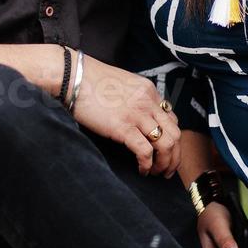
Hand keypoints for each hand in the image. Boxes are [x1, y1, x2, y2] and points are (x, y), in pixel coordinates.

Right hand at [71, 57, 181, 177]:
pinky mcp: (122, 127)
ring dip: (164, 163)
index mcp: (149, 91)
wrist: (72, 75)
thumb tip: (136, 116)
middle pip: (175, 134)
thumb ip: (134, 98)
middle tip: (167, 169)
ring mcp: (136, 114)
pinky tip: (142, 169)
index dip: (172, 138)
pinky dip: (147, 165)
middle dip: (175, 156)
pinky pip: (144, 151)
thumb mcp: (122, 85)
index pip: (172, 118)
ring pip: (166, 144)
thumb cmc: (90, 80)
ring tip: (156, 172)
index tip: (167, 150)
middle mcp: (148, 102)